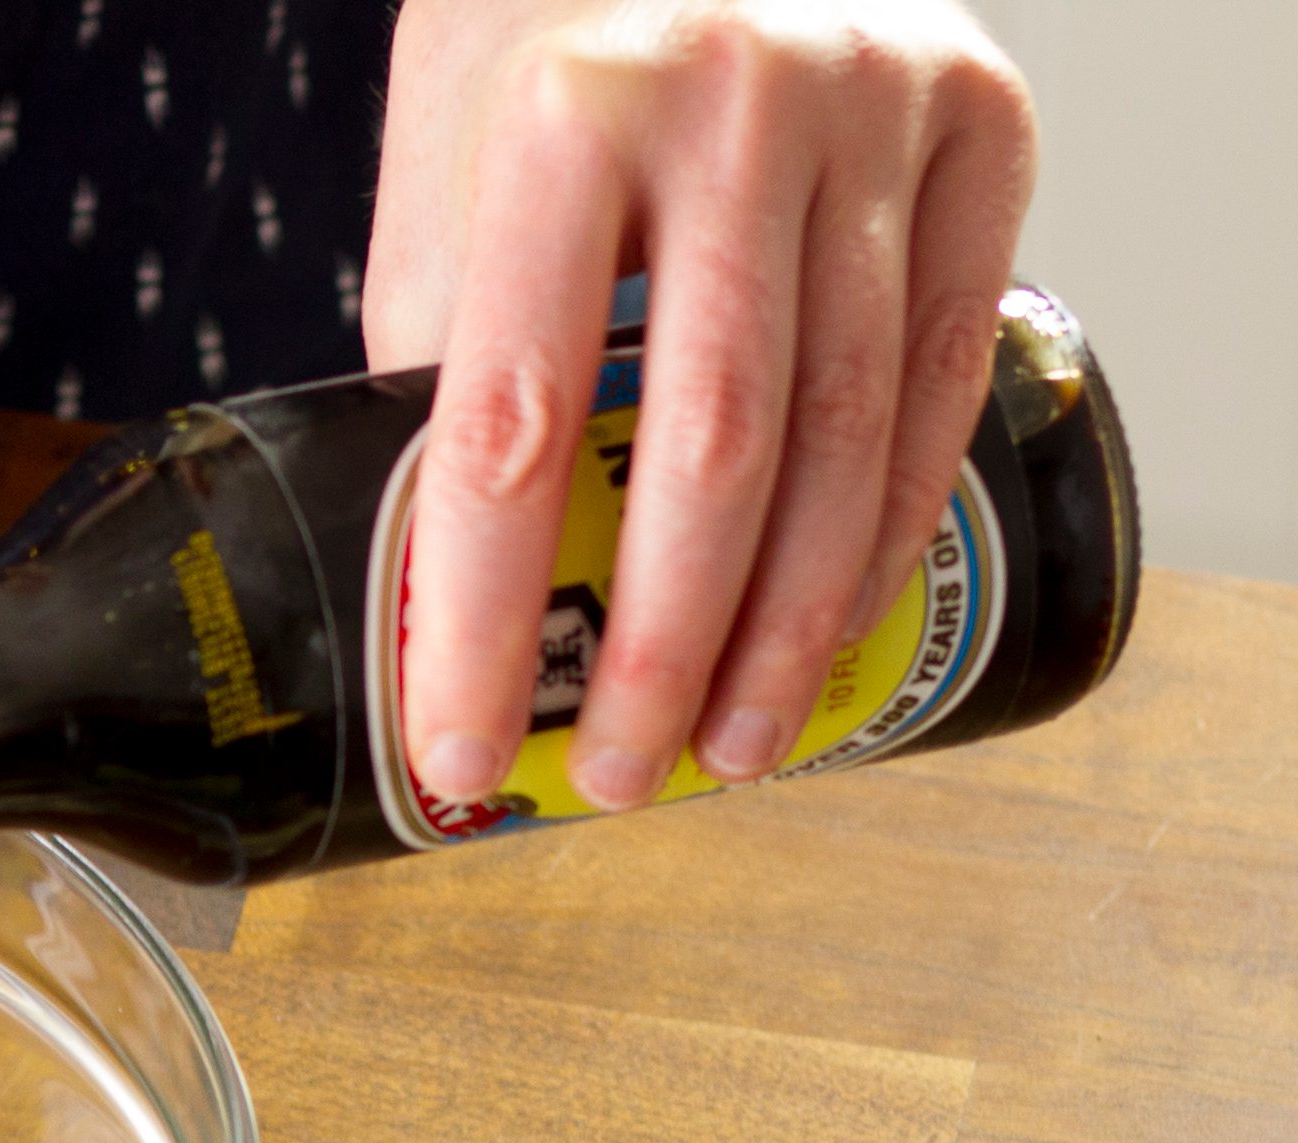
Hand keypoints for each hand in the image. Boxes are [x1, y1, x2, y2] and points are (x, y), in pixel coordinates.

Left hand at [367, 1, 1033, 812]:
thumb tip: (457, 578)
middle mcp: (738, 103)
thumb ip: (454, 356)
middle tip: (623, 775)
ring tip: (732, 740)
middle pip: (709, 449)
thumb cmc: (552, 45)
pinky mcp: (985, 121)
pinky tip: (838, 615)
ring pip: (848, 427)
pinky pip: (945, 365)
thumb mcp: (452, 175)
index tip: (461, 744)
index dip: (482, 615)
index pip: (513, 425)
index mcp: (568, 119)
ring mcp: (879, 108)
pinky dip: (891, 514)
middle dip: (659, 647)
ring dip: (792, 616)